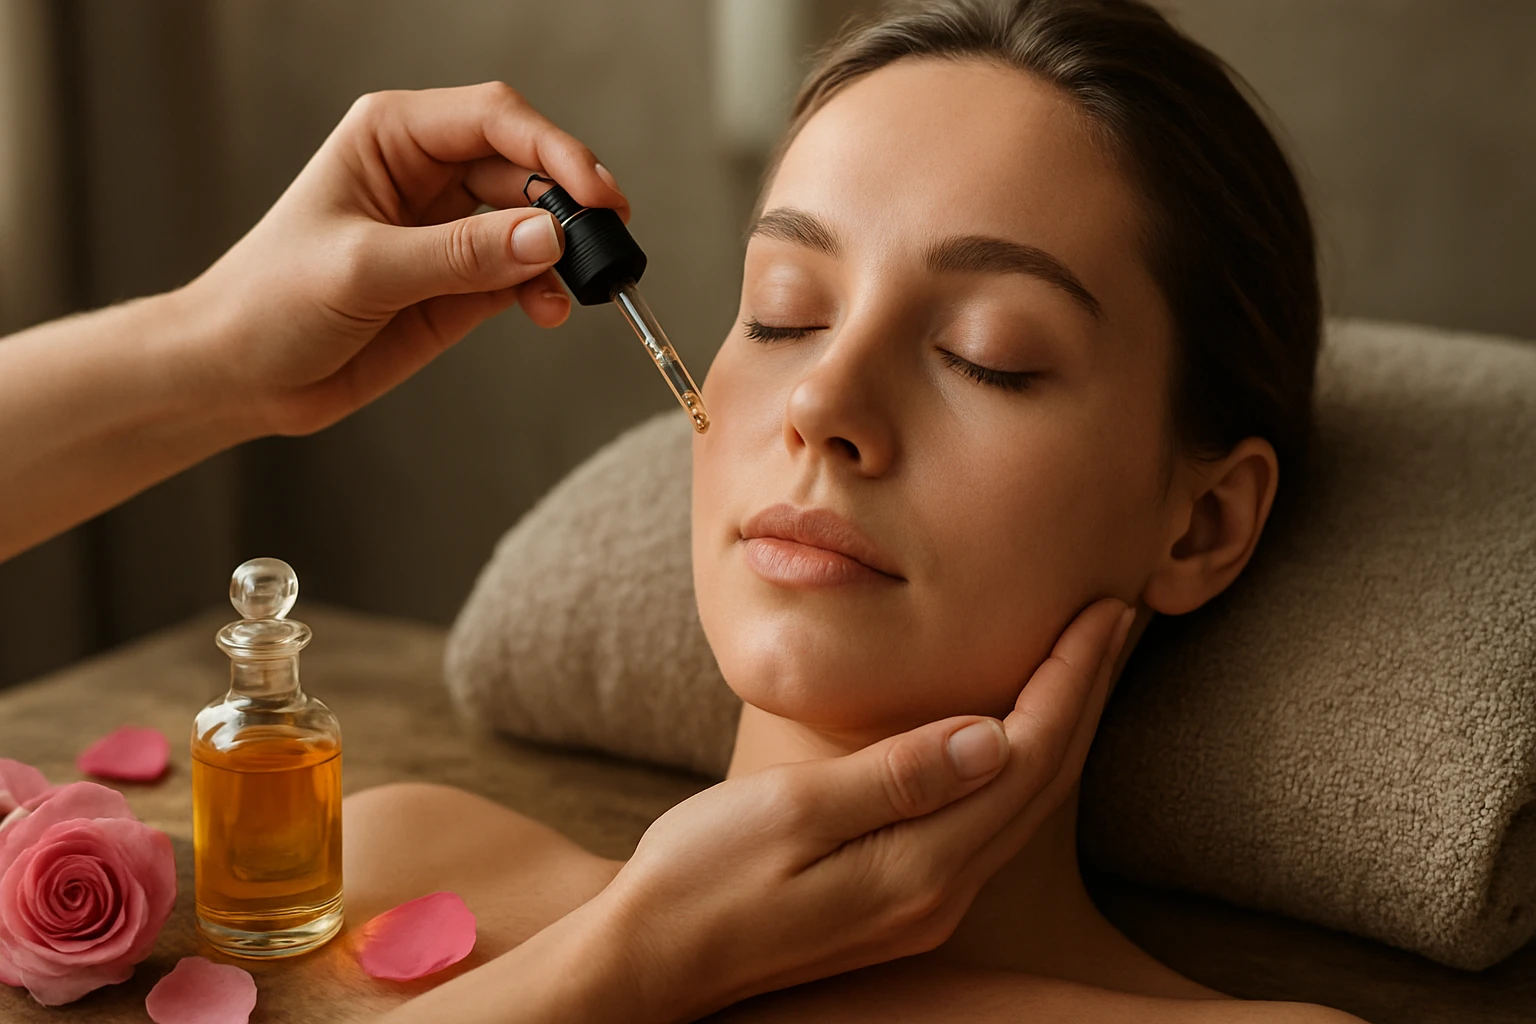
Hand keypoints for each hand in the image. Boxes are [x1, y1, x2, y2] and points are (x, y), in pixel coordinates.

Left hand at [179, 82, 626, 437]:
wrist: (239, 375)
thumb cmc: (269, 302)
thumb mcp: (363, 271)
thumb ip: (458, 255)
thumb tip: (546, 238)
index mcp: (393, 137)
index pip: (495, 119)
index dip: (553, 150)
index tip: (595, 194)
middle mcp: (427, 173)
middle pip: (526, 167)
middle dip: (570, 203)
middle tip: (604, 245)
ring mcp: (449, 229)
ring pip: (535, 221)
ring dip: (564, 252)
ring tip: (580, 287)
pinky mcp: (462, 283)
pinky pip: (524, 274)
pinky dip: (547, 290)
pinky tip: (550, 310)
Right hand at [595, 597, 1135, 1022]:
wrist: (651, 958)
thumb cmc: (701, 876)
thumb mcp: (790, 813)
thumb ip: (894, 778)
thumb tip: (990, 736)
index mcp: (918, 867)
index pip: (1026, 756)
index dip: (1071, 679)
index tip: (1102, 609)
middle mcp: (939, 894)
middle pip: (1041, 779)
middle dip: (1085, 694)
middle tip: (1118, 616)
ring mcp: (923, 905)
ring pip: (1021, 803)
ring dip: (1061, 725)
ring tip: (1084, 660)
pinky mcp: (900, 900)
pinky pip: (987, 820)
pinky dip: (1020, 761)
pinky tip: (1015, 727)